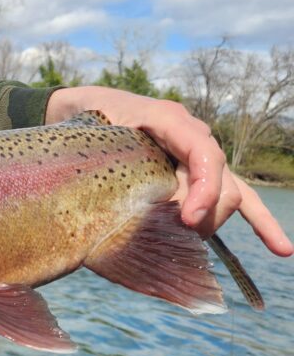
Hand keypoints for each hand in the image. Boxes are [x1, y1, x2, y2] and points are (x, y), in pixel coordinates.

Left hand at [46, 86, 292, 256]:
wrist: (81, 107)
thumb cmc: (86, 120)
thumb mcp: (97, 135)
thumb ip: (121, 159)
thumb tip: (142, 203)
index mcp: (170, 119)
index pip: (205, 155)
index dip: (203, 189)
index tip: (187, 219)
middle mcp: (192, 134)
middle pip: (220, 180)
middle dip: (202, 212)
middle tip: (173, 232)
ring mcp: (198, 153)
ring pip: (231, 191)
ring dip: (215, 219)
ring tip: (192, 237)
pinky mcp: (197, 172)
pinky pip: (236, 196)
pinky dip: (259, 222)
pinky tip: (281, 248)